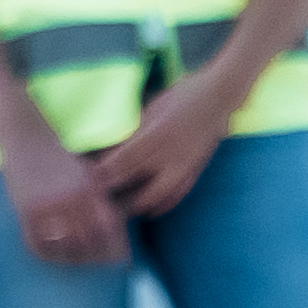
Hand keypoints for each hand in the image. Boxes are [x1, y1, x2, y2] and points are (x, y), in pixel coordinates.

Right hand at [7, 139, 130, 268]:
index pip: (108, 227)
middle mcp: (71, 196)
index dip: (115, 246)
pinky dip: (45, 253)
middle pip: (87, 241)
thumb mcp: (86, 173)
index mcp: (89, 188)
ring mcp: (47, 204)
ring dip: (69, 258)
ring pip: (64, 246)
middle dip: (92, 256)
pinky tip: (49, 254)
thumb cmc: (59, 158)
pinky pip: (37, 243)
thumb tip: (117, 228)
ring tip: (71, 261)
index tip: (119, 259)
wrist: (25, 138)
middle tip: (92, 264)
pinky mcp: (26, 209)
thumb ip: (100, 198)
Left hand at [93, 81, 235, 219]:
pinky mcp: (196, 171)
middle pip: (135, 182)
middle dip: (114, 191)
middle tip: (99, 195)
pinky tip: (150, 210)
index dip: (103, 172)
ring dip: (136, 204)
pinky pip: (176, 196)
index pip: (122, 161)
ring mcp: (184, 165)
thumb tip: (110, 151)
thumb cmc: (180, 97)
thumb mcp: (152, 110)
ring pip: (155, 196)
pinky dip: (161, 206)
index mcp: (155, 134)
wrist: (218, 97)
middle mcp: (170, 154)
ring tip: (122, 206)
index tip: (90, 177)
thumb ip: (134, 132)